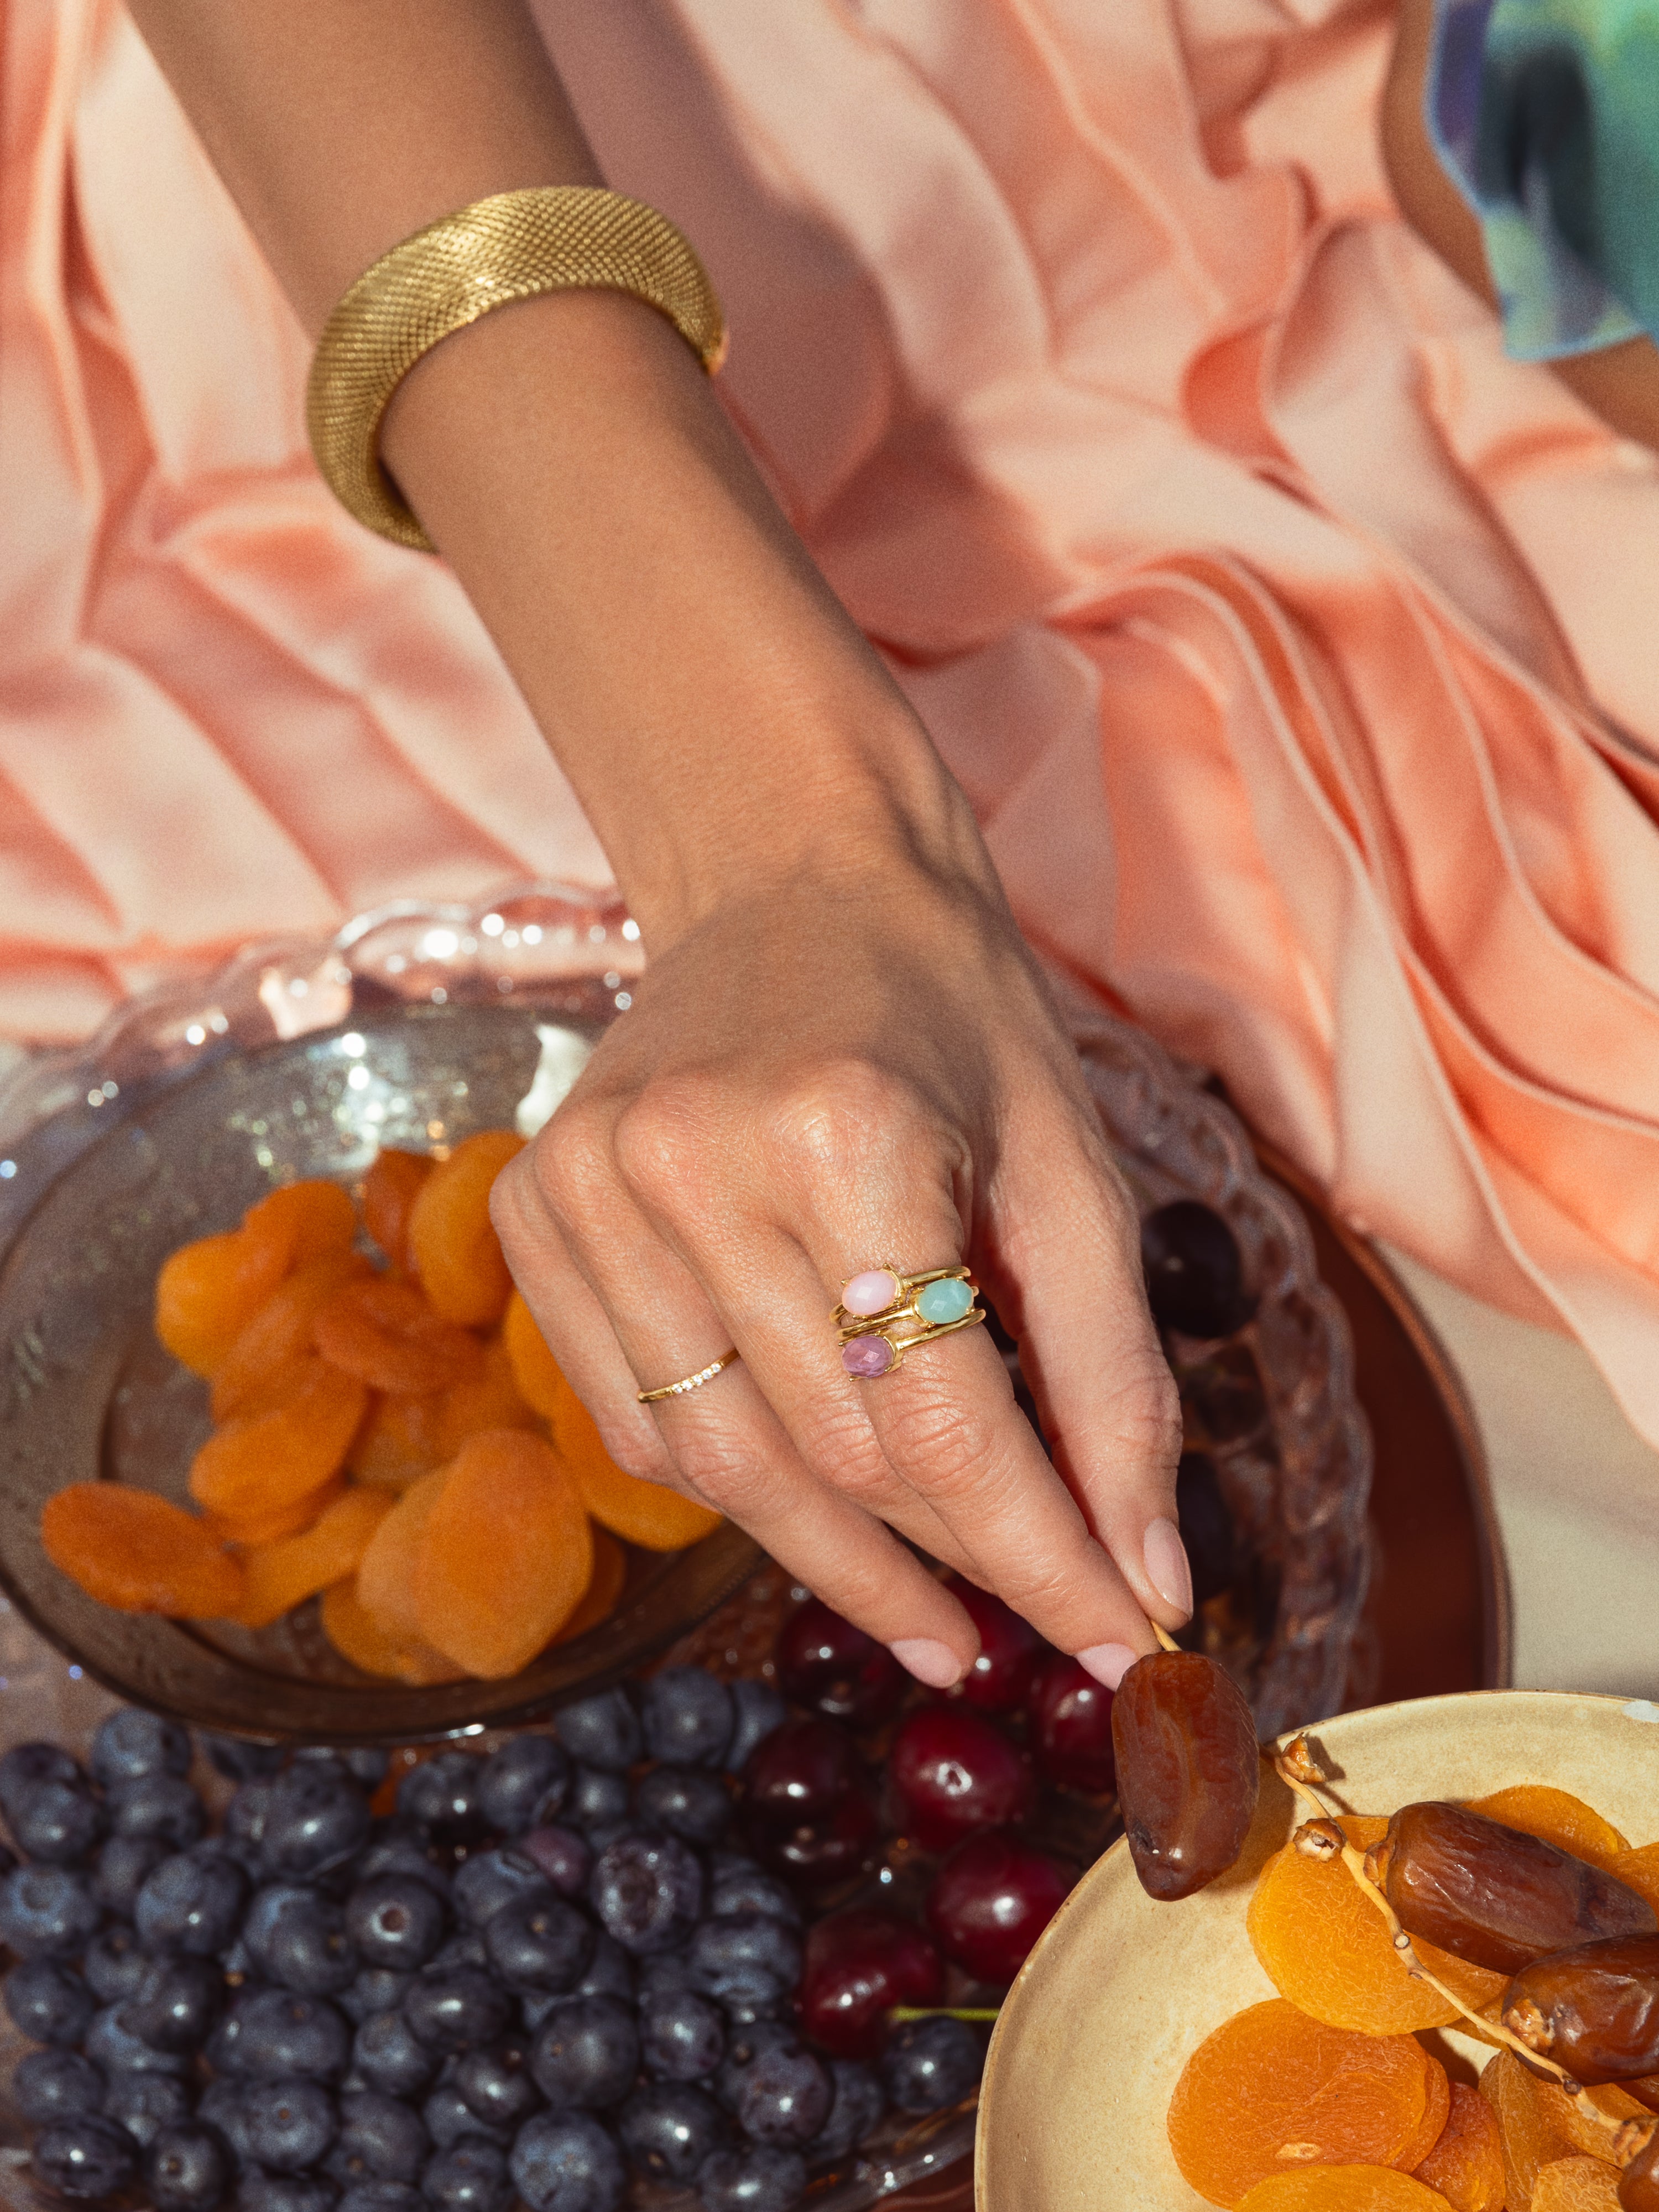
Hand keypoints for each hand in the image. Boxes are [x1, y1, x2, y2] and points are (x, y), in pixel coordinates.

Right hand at [491, 837, 1189, 1687]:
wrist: (796, 883)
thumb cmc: (957, 1025)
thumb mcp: (1071, 1179)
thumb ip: (1114, 1385)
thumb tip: (1147, 1584)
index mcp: (846, 1133)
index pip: (945, 1421)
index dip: (1039, 1558)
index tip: (1117, 1642)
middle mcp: (689, 1162)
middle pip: (834, 1456)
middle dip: (955, 1561)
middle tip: (1032, 1620)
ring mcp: (585, 1188)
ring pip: (723, 1466)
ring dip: (845, 1558)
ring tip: (938, 1610)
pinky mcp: (535, 1211)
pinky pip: (637, 1424)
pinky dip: (737, 1488)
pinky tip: (817, 1507)